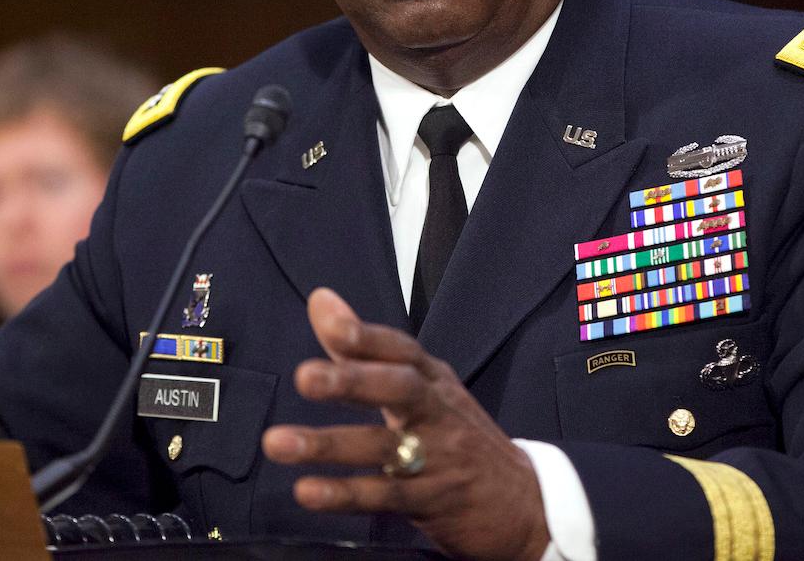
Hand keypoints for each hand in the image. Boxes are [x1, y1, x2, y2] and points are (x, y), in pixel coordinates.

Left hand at [263, 288, 549, 560]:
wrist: (525, 504)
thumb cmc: (460, 438)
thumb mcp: (423, 388)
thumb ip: (363, 349)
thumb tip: (321, 300)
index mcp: (435, 381)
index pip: (401, 350)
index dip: (366, 337)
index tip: (329, 321)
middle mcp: (438, 412)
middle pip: (399, 389)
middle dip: (352, 382)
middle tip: (305, 378)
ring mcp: (439, 457)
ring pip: (384, 447)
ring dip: (329, 445)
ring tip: (278, 442)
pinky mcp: (434, 501)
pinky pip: (386, 496)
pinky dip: (345, 493)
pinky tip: (309, 491)